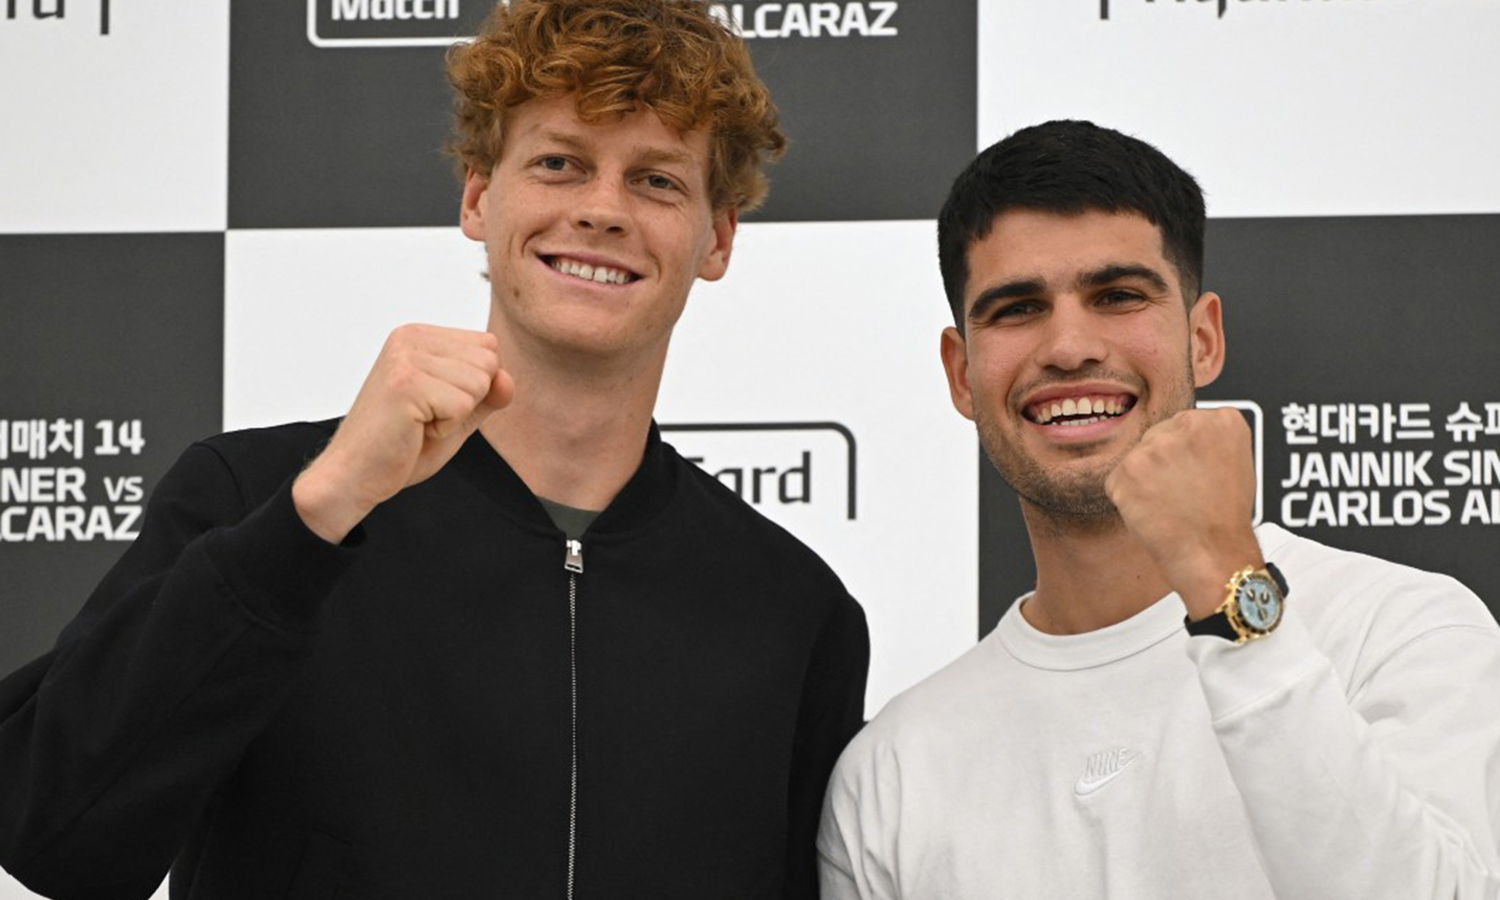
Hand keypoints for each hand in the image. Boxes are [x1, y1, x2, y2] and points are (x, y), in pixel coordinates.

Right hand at [293, 324, 513, 542]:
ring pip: (480, 384)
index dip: (475, 387)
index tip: (435, 403)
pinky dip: (445, 428)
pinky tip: (414, 431)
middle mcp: (410, 337)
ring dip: (455, 416)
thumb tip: (508, 379)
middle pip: (489, 362)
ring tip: (419, 423)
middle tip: (426, 417)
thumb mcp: (458, 415)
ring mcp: (406, 358)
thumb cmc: (402, 445)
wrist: (355, 475)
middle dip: (468, 401)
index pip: (488, 347)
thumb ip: (488, 394)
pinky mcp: (406, 384)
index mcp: (420, 336)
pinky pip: (463, 405)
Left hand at [1104, 407, 1261, 618]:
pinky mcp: (1126, 469)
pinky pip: (1117, 480)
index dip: (1187, 455)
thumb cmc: (1224, 519)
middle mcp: (1188, 424)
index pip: (1186, 424)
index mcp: (1222, 420)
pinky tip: (1153, 512)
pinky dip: (1128, 498)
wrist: (1213, 554)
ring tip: (1171, 504)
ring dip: (1145, 480)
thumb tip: (1180, 435)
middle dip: (1163, 463)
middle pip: (1159, 435)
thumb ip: (1208, 441)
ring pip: (1138, 458)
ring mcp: (1154, 446)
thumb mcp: (1235, 463)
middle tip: (1182, 493)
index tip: (1195, 472)